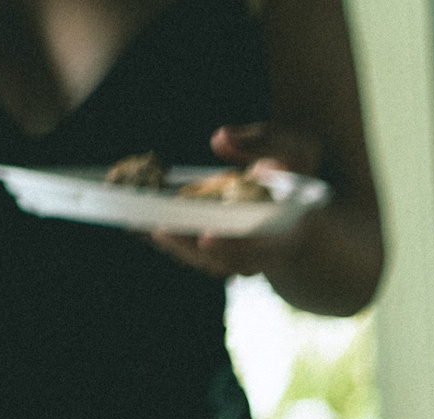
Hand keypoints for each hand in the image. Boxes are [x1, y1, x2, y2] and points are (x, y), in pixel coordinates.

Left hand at [149, 123, 324, 281]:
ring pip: (205, 261)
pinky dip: (167, 239)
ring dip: (172, 245)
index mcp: (290, 234)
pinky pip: (193, 252)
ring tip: (137, 225)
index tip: (207, 238)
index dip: (236, 248)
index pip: (266, 249)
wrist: (296, 210)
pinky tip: (136, 222)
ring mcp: (241, 259)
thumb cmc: (295, 175)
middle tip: (159, 230)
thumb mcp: (296, 150)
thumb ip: (264, 142)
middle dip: (191, 248)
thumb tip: (219, 140)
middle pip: (225, 262)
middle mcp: (265, 255)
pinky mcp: (221, 253)